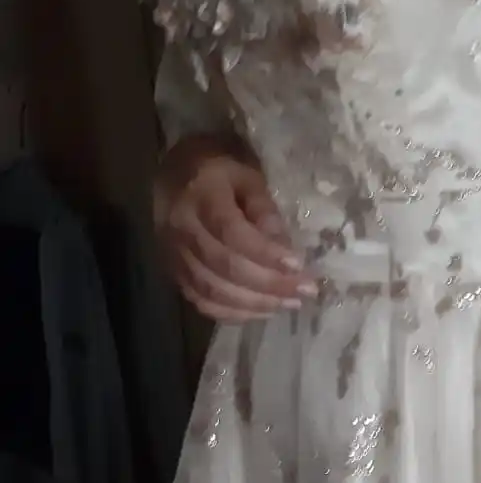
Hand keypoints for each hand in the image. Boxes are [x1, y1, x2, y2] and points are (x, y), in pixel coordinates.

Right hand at [154, 137, 315, 321]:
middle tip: (304, 292)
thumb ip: (265, 210)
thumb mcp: (247, 176)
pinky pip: (202, 301)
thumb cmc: (219, 169)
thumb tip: (285, 250)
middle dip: (268, 284)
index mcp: (201, 196)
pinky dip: (233, 313)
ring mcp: (173, 254)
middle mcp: (181, 228)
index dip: (266, 254)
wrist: (174, 172)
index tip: (298, 266)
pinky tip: (261, 311)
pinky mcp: (174, 273)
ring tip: (289, 303)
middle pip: (224, 266)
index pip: (232, 233)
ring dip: (255, 303)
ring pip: (213, 290)